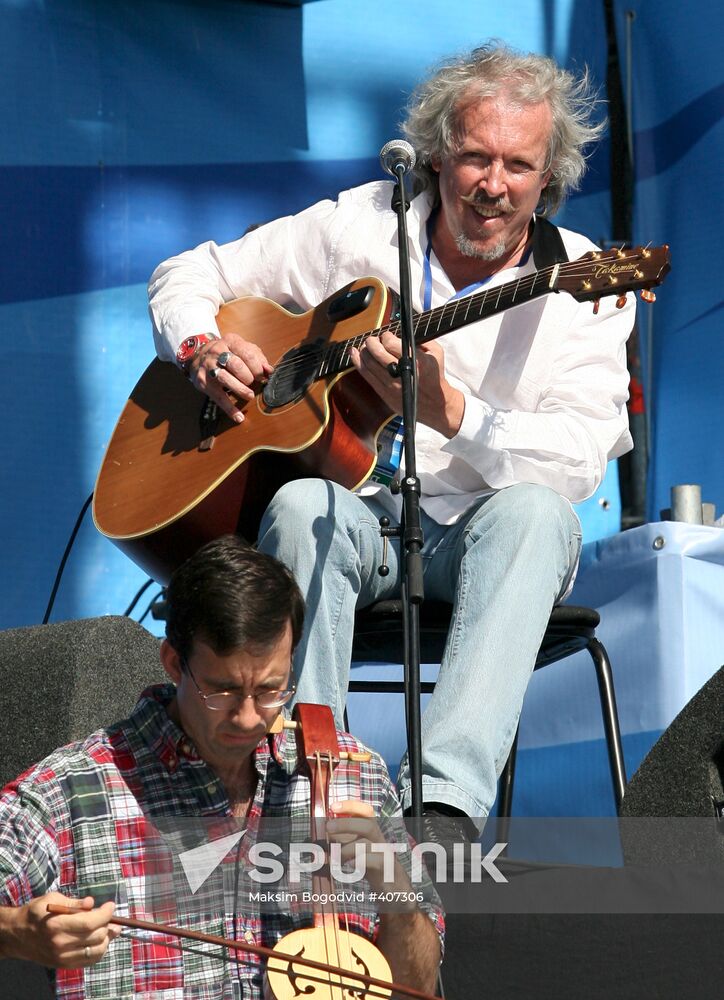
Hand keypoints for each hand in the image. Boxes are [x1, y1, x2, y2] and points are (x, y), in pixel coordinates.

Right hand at [0, 892, 118, 967]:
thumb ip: (74, 902)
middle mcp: (60, 944)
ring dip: (107, 938)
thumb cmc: (36, 913)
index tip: (110, 905)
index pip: (90, 923)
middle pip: (95, 936)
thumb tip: (92, 903)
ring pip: (96, 950)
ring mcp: (62, 957)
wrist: (18, 935)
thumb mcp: (52, 899)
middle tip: (109, 915)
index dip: (105, 914)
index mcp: (57, 925)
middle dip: (108, 924)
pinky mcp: (64, 964)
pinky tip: (100, 940)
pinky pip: (89, 961)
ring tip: (109, 928)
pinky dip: (99, 950)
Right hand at [188, 333, 273, 423]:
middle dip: (248, 376)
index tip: (262, 376)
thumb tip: (269, 370)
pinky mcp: (203, 382)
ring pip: (225, 378)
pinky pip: (218, 397)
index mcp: (230, 341)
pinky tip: (238, 417)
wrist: (198, 355)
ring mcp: (208, 366)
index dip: (257, 367)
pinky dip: (229, 408)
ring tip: (249, 395)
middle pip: (236, 364)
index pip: (247, 353)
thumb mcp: (242, 349)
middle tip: (254, 383)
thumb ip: (258, 358)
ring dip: (240, 389)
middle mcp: (217, 351)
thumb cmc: (227, 353)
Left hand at [327, 801, 412, 895]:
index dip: (351, 806)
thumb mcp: (358, 850)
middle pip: (367, 825)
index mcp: (373, 832)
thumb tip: (322, 834)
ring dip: (346, 849)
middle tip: (328, 827)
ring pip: (367, 844)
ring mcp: (384, 855)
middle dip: (345, 824)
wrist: (396, 890)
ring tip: (334, 858)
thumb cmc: (373, 867)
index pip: (366, 812)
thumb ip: (344, 841)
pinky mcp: (386, 870)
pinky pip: (374, 861)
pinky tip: (348, 866)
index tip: (333, 806)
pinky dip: (359, 862)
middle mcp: (379, 840)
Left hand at [349, 334, 464, 437]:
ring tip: (365, 346)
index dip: (386, 337)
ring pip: (369, 363)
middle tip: (372, 339)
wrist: (435, 404)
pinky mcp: (384, 393)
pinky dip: (358, 363)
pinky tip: (355, 354)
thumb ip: (422, 339)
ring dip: (364, 351)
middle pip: (377, 352)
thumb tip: (403, 330)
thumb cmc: (435, 376)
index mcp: (416, 361)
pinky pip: (366, 376)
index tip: (386, 336)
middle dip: (371, 342)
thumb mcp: (436, 353)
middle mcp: (401, 373)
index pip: (391, 344)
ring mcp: (391, 384)